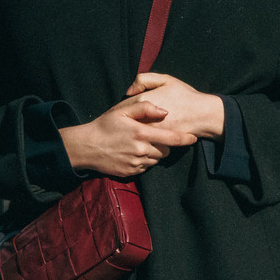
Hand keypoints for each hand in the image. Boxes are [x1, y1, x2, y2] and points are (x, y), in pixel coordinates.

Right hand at [60, 94, 197, 176]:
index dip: (185, 139)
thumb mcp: (122, 110)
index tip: (194, 137)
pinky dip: (144, 161)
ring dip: (153, 153)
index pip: (171, 138)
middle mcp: (141, 150)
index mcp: (142, 134)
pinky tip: (132, 153)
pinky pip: (145, 167)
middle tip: (152, 137)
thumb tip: (165, 111)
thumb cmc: (105, 125)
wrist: (86, 146)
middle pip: (165, 150)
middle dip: (163, 144)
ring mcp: (136, 163)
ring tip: (139, 144)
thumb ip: (144, 107)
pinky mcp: (131, 172)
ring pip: (156, 159)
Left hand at [124, 72, 224, 138]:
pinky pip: (143, 141)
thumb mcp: (166, 80)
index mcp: (143, 100)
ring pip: (132, 133)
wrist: (203, 115)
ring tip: (133, 130)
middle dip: (124, 122)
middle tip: (125, 122)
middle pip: (125, 122)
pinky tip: (145, 136)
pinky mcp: (157, 142)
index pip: (121, 107)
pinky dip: (142, 139)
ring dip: (131, 132)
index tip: (121, 112)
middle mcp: (144, 118)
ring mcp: (150, 131)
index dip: (120, 110)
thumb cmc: (185, 96)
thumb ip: (143, 80)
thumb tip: (128, 91)